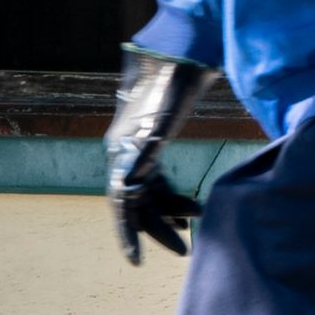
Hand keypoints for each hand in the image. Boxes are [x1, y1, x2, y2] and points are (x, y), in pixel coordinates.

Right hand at [107, 45, 215, 264]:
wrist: (180, 52)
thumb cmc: (172, 85)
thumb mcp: (159, 121)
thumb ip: (144, 154)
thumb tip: (126, 188)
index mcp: (122, 151)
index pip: (121, 202)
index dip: (127, 233)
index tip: (137, 262)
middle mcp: (125, 154)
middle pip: (137, 203)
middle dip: (158, 228)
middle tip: (184, 251)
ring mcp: (138, 150)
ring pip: (149, 194)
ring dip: (169, 213)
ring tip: (193, 228)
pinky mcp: (153, 144)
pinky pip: (158, 182)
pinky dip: (173, 197)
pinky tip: (191, 210)